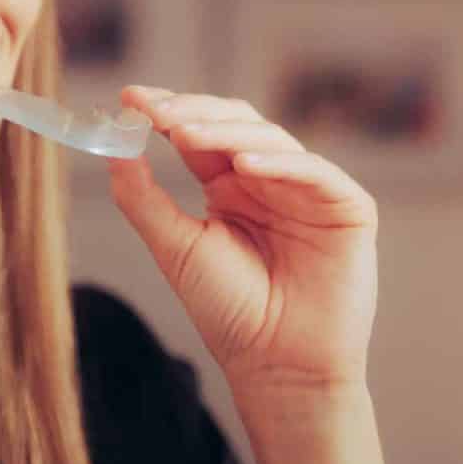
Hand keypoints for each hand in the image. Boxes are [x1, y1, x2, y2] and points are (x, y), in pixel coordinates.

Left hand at [105, 85, 376, 408]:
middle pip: (237, 125)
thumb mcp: (176, 248)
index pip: (201, 134)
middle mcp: (271, 181)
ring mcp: (310, 190)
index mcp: (231, 188)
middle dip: (195, 113)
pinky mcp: (347, 208)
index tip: (130, 98)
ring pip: (273, 140)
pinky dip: (281, 164)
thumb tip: (114, 151)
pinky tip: (245, 166)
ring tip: (186, 134)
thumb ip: (144, 199)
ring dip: (228, 133)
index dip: (169, 111)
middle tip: (157, 112)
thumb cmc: (231, 313)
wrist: (277, 365)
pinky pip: (315, 173)